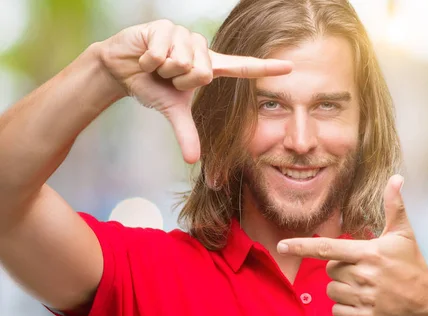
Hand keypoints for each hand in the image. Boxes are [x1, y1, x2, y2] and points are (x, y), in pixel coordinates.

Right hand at [98, 19, 292, 162]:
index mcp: (209, 67)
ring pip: (181, 63)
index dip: (266, 68)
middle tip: (166, 76)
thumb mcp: (172, 110)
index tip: (290, 68)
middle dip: (177, 81)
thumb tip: (192, 161)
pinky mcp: (165, 27)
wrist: (121, 68)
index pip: (243, 67)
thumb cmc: (152, 85)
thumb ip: (186, 133)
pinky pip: (161, 54)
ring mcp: (185, 35)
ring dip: (162, 70)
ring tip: (156, 64)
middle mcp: (202, 49)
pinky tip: (145, 55)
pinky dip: (148, 61)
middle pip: (201, 73)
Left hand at [277, 175, 427, 315]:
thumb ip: (394, 206)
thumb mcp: (403, 234)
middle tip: (364, 270)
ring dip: (343, 289)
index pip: (327, 248)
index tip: (281, 246)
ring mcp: (364, 298)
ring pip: (332, 291)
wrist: (427, 304)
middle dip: (341, 269)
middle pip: (330, 270)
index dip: (302, 246)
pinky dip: (346, 308)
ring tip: (366, 287)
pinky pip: (337, 312)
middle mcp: (364, 276)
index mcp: (368, 253)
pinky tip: (364, 303)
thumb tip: (396, 178)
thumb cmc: (411, 265)